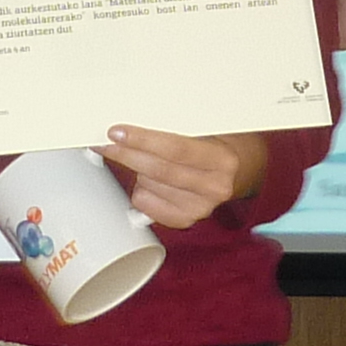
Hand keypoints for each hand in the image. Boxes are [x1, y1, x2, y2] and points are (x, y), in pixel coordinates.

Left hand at [103, 125, 270, 229]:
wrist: (240, 171)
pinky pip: (146, 205)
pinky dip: (140, 190)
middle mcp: (214, 187)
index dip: (143, 140)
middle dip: (126, 154)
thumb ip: (179, 130)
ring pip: (149, 186)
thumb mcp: (209, 131)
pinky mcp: (186, 220)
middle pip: (158, 170)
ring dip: (137, 171)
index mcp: (222, 160)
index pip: (176, 149)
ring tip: (146, 160)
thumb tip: (134, 125)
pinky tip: (148, 181)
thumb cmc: (218, 144)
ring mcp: (201, 208)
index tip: (118, 132)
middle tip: (106, 142)